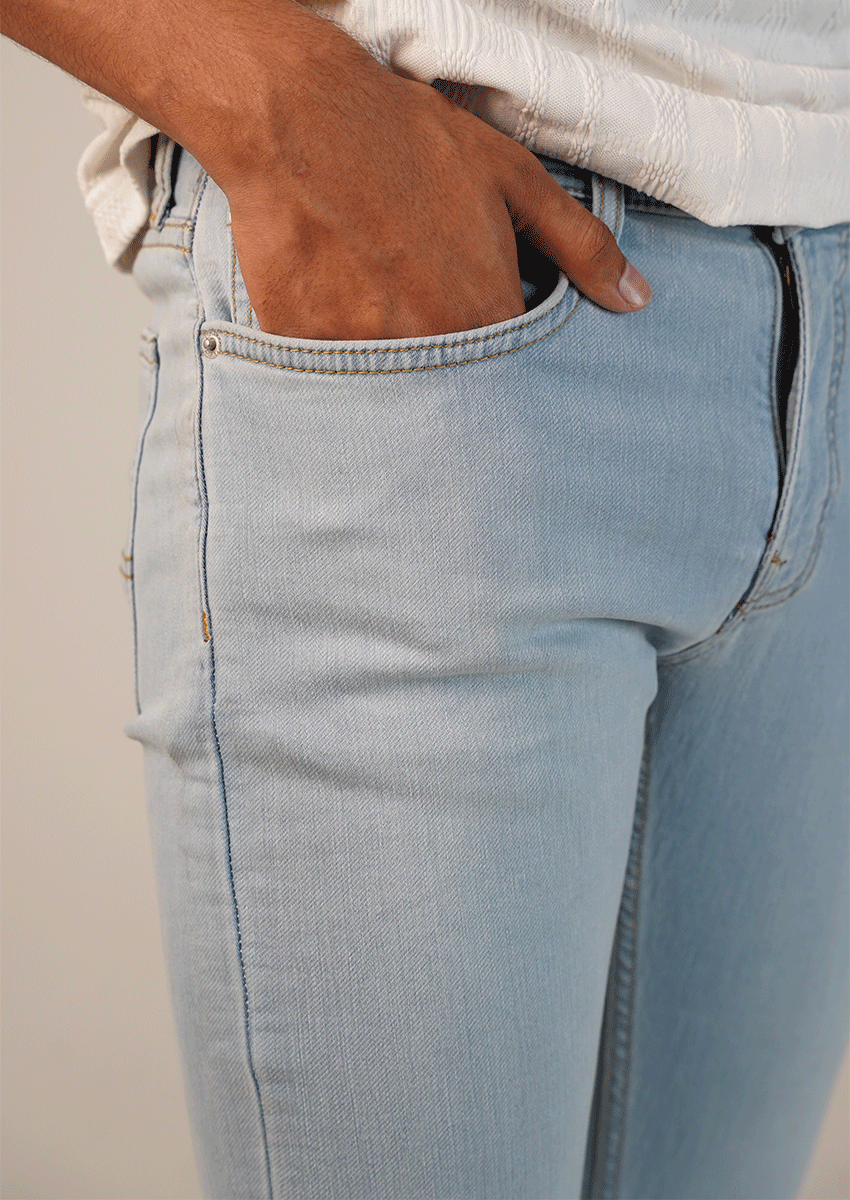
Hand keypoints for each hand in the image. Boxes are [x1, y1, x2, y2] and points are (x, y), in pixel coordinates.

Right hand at [1, 0, 650, 339]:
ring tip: (370, 299)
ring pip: (386, 387)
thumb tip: (635, 300)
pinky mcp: (299, 345)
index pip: (506, 382)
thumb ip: (579, 246)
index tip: (479, 344)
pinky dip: (332, 348)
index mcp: (481, 315)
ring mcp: (357, 350)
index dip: (496, 365)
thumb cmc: (407, 141)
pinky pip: (326, 374)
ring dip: (386, 358)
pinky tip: (330, 301)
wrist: (295, 115)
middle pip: (445, 394)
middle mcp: (423, 345)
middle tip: (417, 310)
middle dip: (439, 364)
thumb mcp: (511, 178)